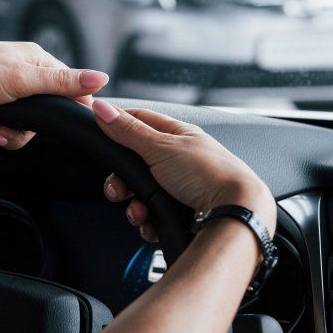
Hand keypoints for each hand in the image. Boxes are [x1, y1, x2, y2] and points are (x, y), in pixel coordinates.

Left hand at [0, 40, 109, 149]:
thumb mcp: (22, 80)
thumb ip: (63, 83)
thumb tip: (103, 78)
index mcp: (37, 61)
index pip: (70, 90)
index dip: (67, 114)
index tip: (59, 131)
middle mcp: (23, 72)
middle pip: (42, 116)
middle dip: (18, 132)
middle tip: (0, 133)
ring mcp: (4, 85)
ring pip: (18, 124)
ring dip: (0, 134)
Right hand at [90, 100, 274, 242]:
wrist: (234, 212)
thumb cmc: (208, 174)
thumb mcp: (160, 148)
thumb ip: (128, 131)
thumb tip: (102, 108)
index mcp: (177, 135)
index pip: (139, 120)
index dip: (116, 125)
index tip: (98, 133)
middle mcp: (179, 159)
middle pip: (135, 164)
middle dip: (122, 181)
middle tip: (117, 191)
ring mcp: (181, 186)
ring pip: (142, 193)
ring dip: (134, 206)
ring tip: (140, 213)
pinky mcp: (182, 210)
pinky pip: (154, 214)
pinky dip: (148, 221)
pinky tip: (151, 224)